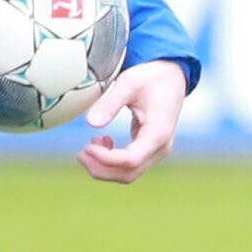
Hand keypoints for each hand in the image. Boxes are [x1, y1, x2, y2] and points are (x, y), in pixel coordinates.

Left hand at [78, 57, 186, 182]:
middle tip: (80, 153)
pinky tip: (101, 142)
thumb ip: (110, 102)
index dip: (105, 158)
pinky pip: (129, 166)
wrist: (171, 77)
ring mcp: (157, 151)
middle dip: (101, 169)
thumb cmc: (151, 77)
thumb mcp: (129, 83)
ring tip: (88, 147)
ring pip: (128, 174)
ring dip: (104, 167)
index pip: (131, 159)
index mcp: (158, 132)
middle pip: (128, 173)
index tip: (87, 146)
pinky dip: (111, 161)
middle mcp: (161, 147)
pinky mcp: (150, 150)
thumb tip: (90, 123)